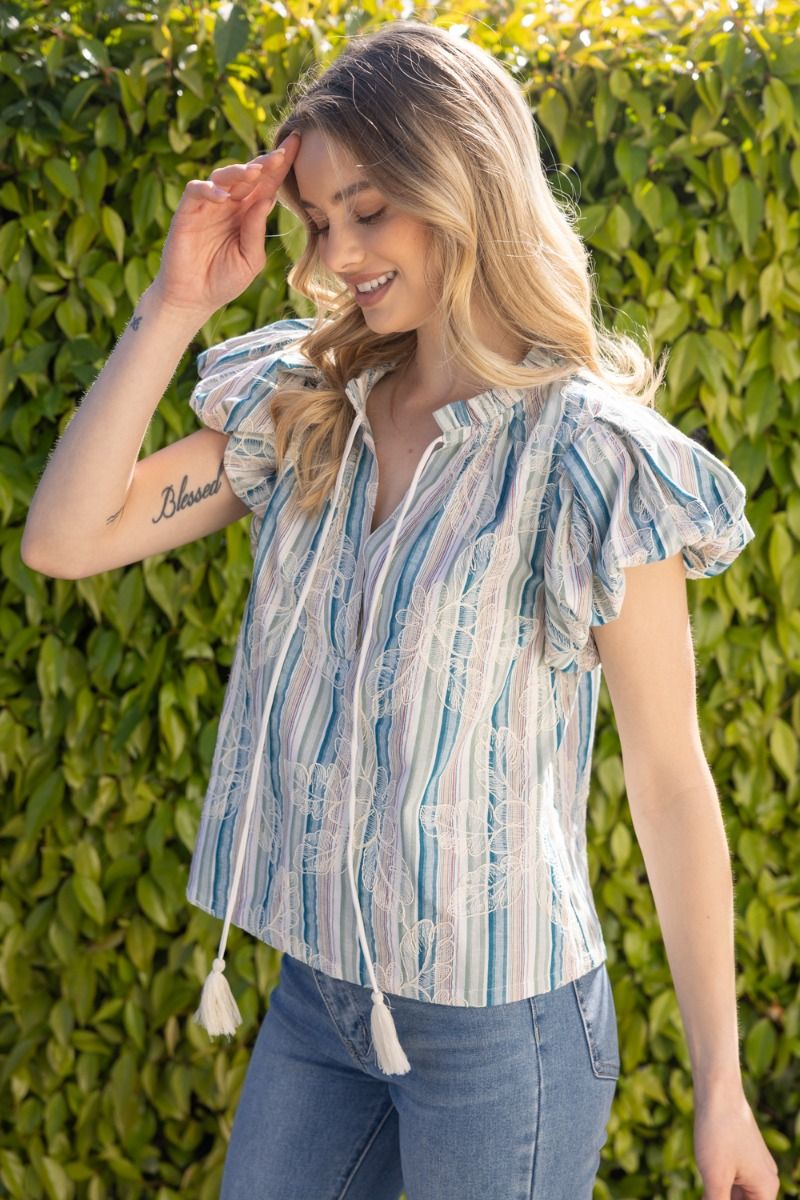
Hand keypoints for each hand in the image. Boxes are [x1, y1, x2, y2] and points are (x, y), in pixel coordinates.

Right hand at [150, 131, 301, 321]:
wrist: (194, 299)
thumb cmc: (224, 281)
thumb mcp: (250, 259)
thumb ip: (257, 230)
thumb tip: (268, 199)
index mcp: (249, 213)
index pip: (267, 185)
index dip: (280, 167)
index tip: (297, 147)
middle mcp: (230, 204)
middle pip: (248, 175)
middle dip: (264, 163)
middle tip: (281, 153)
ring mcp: (208, 206)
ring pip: (222, 176)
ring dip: (238, 171)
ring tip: (254, 173)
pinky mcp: (187, 212)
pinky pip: (196, 191)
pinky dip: (210, 190)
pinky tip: (224, 199)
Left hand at [694, 1088, 779, 1198]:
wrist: (717, 1092)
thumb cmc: (718, 1133)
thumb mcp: (715, 1177)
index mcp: (766, 1189)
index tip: (713, 1198)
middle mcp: (765, 1180)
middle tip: (706, 1195)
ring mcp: (754, 1166)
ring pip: (737, 1196)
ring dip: (720, 1198)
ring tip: (705, 1192)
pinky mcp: (742, 1155)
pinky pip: (733, 1182)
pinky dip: (719, 1189)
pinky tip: (704, 1190)